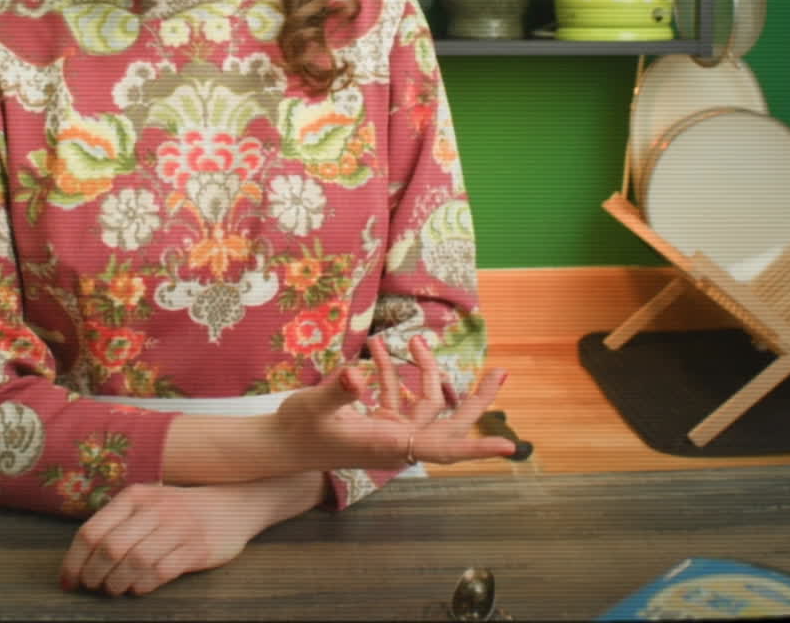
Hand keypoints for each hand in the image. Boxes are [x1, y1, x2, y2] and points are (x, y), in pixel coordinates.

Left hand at [59, 482, 261, 596]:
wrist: (232, 505)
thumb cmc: (179, 511)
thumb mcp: (147, 504)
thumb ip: (117, 523)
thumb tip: (79, 559)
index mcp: (135, 496)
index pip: (92, 530)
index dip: (74, 561)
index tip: (68, 581)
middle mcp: (155, 508)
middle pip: (110, 548)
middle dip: (94, 575)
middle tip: (93, 586)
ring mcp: (178, 527)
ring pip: (134, 562)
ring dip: (117, 583)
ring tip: (114, 588)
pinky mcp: (197, 548)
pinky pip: (160, 572)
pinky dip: (142, 586)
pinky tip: (138, 588)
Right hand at [275, 335, 514, 469]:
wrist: (279, 444)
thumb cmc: (297, 431)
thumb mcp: (314, 407)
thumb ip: (337, 390)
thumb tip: (357, 375)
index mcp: (389, 444)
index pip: (443, 449)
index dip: (476, 447)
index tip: (509, 447)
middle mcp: (396, 440)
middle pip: (449, 423)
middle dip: (476, 399)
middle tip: (501, 372)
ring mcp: (388, 430)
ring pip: (424, 401)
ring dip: (426, 370)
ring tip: (420, 340)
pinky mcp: (376, 421)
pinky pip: (395, 393)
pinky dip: (390, 370)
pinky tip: (378, 346)